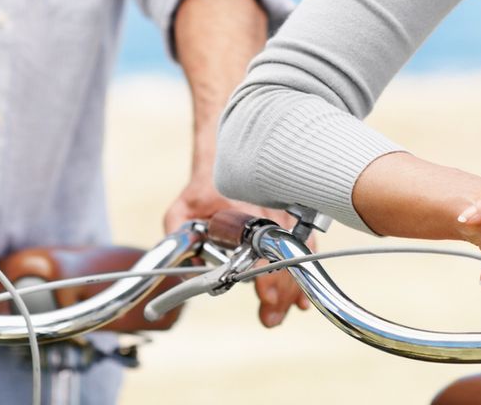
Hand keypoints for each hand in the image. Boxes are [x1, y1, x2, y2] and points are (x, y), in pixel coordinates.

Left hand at [163, 176, 310, 328]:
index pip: (259, 248)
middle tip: (270, 316)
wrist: (224, 164)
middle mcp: (267, 213)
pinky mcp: (290, 220)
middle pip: (282, 257)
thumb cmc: (204, 191)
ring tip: (281, 312)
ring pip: (296, 254)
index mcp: (240, 213)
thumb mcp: (182, 210)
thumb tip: (187, 269)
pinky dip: (301, 275)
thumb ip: (177, 236)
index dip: (265, 274)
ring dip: (291, 288)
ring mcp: (282, 216)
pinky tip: (299, 299)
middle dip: (280, 292)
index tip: (266, 296)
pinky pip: (304, 248)